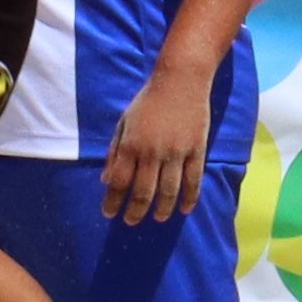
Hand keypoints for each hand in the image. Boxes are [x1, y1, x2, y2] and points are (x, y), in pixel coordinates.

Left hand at [98, 76, 216, 229]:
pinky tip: (184, 210)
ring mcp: (176, 152)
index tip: (109, 213)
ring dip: (162, 210)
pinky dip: (189, 198)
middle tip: (131, 222)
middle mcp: (152, 151)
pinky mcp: (196, 150)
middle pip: (143, 192)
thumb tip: (105, 179)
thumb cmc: (148, 100)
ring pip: (169, 191)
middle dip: (135, 212)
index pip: (118, 181)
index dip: (112, 201)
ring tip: (158, 218)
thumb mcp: (124, 122)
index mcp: (131, 144)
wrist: (181, 80)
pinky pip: (193, 180)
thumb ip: (114, 151)